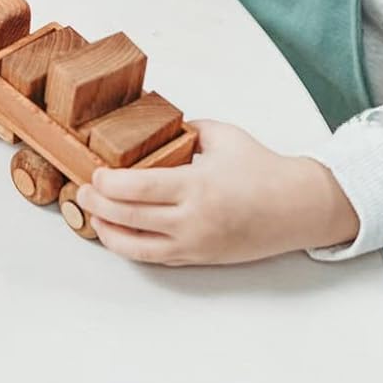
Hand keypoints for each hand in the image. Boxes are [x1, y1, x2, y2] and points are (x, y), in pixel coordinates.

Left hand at [76, 119, 358, 264]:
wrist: (298, 207)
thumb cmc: (264, 170)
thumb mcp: (223, 136)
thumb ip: (186, 130)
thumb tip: (154, 125)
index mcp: (198, 186)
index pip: (139, 189)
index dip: (109, 184)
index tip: (94, 173)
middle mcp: (193, 220)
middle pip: (129, 218)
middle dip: (98, 204)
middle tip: (83, 190)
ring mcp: (195, 243)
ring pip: (136, 246)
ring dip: (107, 231)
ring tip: (93, 213)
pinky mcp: (198, 258)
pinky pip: (154, 257)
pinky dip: (130, 246)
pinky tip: (117, 232)